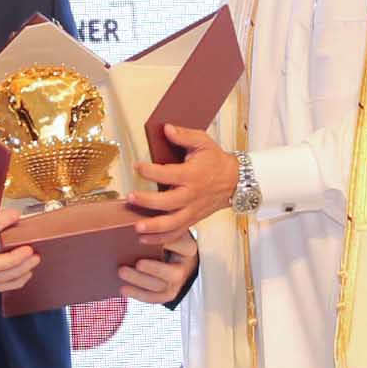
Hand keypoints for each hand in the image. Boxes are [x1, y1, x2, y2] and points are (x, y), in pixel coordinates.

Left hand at [118, 228, 199, 303]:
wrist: (177, 259)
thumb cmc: (168, 240)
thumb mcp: (167, 230)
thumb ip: (155, 225)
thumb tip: (133, 219)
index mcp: (187, 247)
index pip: (179, 244)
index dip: (162, 241)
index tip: (145, 237)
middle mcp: (185, 266)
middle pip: (171, 272)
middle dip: (153, 269)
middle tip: (136, 263)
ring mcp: (178, 282)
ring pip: (161, 286)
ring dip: (139, 281)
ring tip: (121, 272)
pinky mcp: (169, 293)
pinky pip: (154, 298)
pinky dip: (137, 294)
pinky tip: (123, 289)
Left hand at [125, 123, 239, 232]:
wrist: (234, 181)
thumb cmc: (215, 161)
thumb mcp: (203, 142)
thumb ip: (184, 135)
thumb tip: (166, 128)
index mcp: (193, 175)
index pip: (170, 174)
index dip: (152, 171)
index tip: (137, 167)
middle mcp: (192, 195)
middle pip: (169, 202)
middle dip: (148, 202)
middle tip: (131, 198)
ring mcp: (192, 210)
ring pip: (173, 223)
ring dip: (154, 227)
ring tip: (136, 227)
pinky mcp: (192, 219)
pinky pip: (176, 232)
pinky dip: (160, 238)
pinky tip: (144, 238)